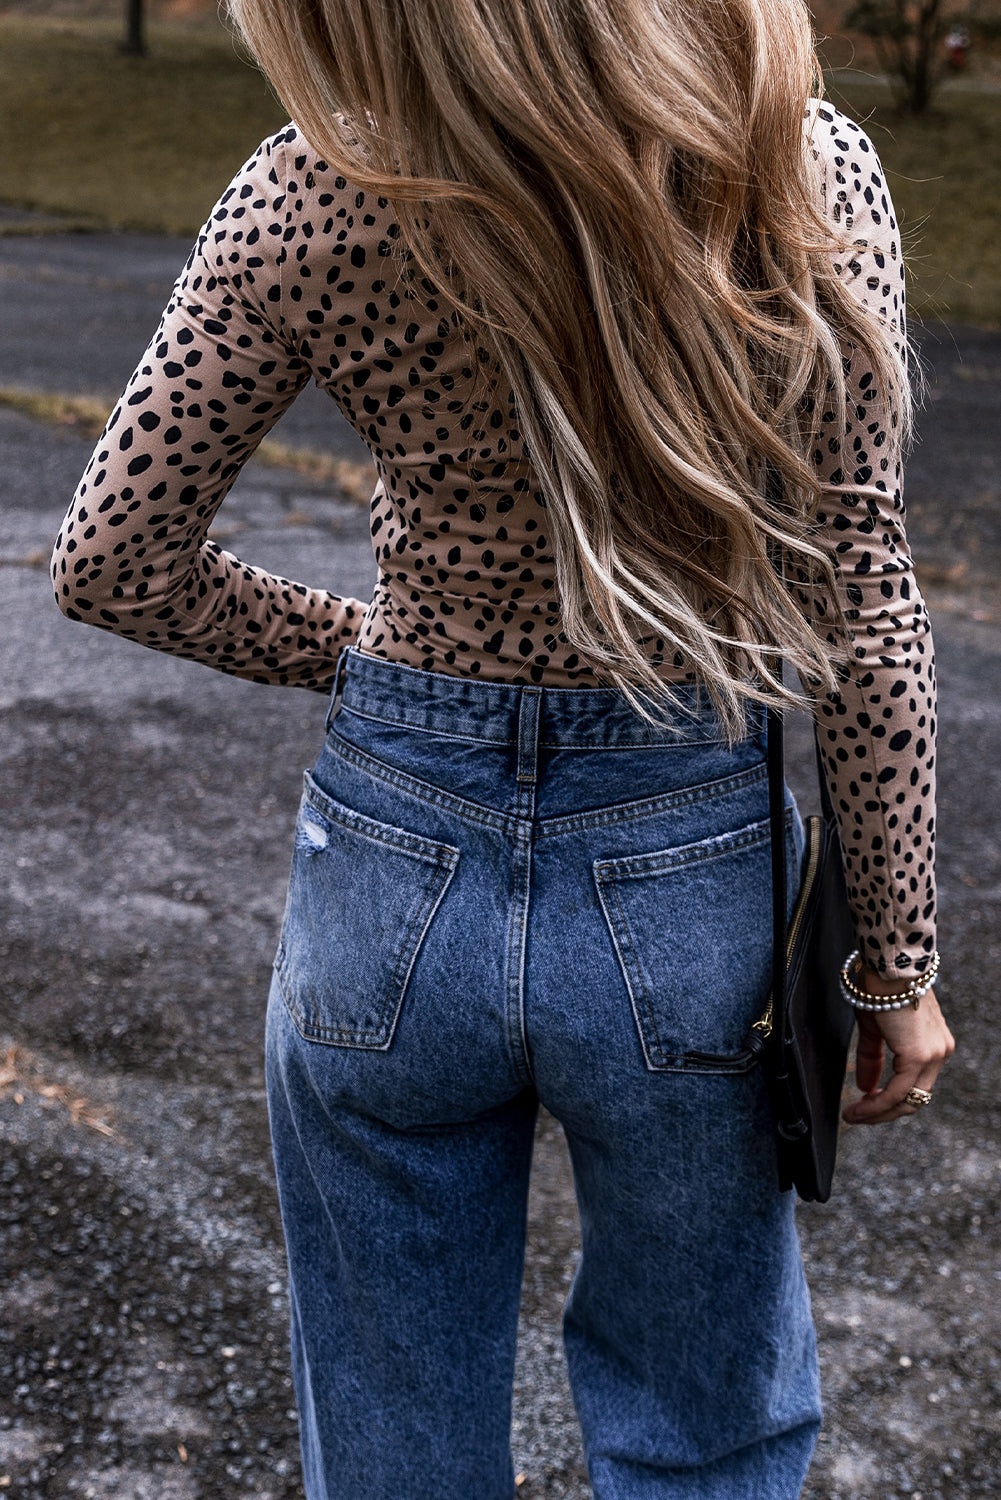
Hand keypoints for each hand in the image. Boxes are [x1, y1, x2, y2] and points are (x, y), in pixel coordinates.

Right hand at [841, 972, 954, 1125]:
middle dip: (883, 1113)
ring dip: (878, 1113)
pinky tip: (859, 1106)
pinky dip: (878, 1104)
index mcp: (933, 1046)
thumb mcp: (874, 1028)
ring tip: (854, 1116)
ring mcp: (933, 1056)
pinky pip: (898, 1091)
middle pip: (915, 1099)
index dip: (890, 1101)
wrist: (888, 967)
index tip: (865, 1106)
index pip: (915, 1086)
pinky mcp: (920, 1056)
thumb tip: (864, 1086)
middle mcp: (940, 1053)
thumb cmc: (880, 988)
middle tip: (857, 1117)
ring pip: (908, 1100)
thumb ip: (871, 1058)